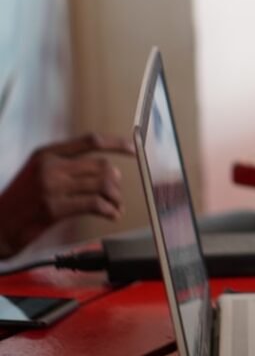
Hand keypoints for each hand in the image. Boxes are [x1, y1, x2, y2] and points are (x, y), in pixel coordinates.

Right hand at [0, 134, 133, 258]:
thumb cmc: (20, 202)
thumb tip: (109, 171)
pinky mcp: (54, 208)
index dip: (116, 144)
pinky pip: (95, 204)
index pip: (89, 141)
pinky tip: (112, 214)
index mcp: (46, 154)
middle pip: (101, 166)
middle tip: (116, 195)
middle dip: (115, 182)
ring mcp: (51, 187)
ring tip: (115, 207)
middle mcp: (50, 166)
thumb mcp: (38, 173)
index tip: (133, 149)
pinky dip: (110, 210)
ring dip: (115, 198)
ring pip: (102, 185)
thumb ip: (69, 168)